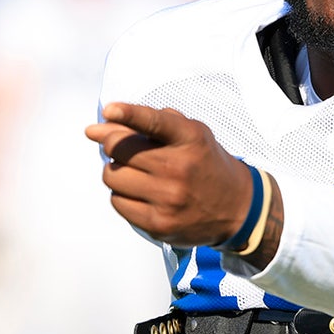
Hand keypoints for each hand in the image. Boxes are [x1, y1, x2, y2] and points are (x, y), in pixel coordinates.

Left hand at [85, 102, 252, 248]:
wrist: (236, 207)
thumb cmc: (203, 163)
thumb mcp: (190, 134)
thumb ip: (149, 122)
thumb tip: (96, 128)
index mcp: (190, 139)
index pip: (156, 122)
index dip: (130, 114)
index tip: (110, 109)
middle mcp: (180, 168)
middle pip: (119, 149)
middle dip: (115, 146)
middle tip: (126, 150)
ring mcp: (169, 199)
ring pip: (112, 176)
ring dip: (117, 171)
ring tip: (137, 173)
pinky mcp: (159, 224)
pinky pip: (117, 202)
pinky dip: (122, 195)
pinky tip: (142, 194)